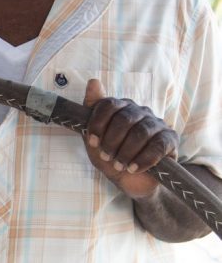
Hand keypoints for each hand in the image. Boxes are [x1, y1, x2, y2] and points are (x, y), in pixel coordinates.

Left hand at [83, 79, 177, 198]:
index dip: (98, 124)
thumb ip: (92, 112)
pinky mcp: (170, 139)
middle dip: (112, 141)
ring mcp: (157, 124)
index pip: (109, 105)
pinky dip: (143, 159)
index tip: (93, 142)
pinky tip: (133, 168)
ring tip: (119, 166)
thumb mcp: (95, 139)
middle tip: (106, 157)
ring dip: (126, 152)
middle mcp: (140, 112)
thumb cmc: (111, 157)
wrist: (130, 182)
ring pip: (141, 132)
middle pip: (125, 118)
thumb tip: (93, 81)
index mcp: (121, 108)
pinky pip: (158, 145)